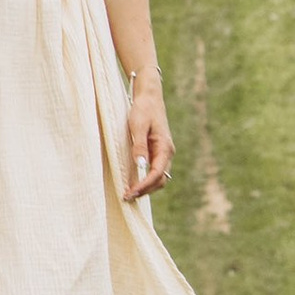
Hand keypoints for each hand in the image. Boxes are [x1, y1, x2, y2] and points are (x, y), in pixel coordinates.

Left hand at [124, 70, 171, 201]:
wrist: (149, 97)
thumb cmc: (143, 109)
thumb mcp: (138, 125)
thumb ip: (139, 145)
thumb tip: (140, 165)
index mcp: (165, 147)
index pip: (157, 174)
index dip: (145, 185)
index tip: (131, 192)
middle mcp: (167, 153)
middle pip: (160, 180)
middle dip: (145, 190)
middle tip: (126, 197)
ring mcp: (163, 153)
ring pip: (158, 178)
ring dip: (145, 187)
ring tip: (129, 194)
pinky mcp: (157, 152)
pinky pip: (154, 171)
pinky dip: (145, 180)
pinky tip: (133, 183)